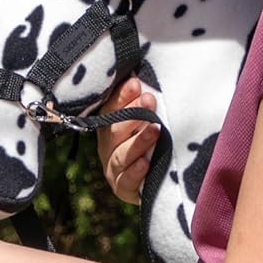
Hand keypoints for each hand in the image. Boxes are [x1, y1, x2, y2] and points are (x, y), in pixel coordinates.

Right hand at [96, 77, 159, 205]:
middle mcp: (107, 145)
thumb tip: (142, 76)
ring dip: (138, 141)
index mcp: (109, 125)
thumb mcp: (147, 119)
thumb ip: (143, 102)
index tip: (136, 84)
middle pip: (115, 129)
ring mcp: (113, 167)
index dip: (122, 96)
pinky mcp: (122, 187)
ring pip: (121, 154)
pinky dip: (135, 171)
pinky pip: (126, 180)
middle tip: (149, 100)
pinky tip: (146, 163)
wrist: (152, 180)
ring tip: (155, 130)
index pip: (111, 108)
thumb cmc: (150, 141)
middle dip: (133, 114)